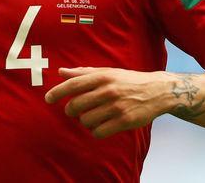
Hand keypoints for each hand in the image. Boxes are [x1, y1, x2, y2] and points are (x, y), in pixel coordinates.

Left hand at [44, 67, 173, 138]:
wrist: (157, 91)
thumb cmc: (128, 81)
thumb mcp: (107, 72)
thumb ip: (84, 73)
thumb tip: (61, 71)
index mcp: (102, 76)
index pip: (73, 84)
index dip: (57, 92)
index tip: (47, 99)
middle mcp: (108, 90)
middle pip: (76, 105)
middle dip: (71, 110)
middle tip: (76, 110)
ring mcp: (116, 106)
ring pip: (85, 121)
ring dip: (85, 121)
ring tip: (93, 116)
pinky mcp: (124, 121)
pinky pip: (98, 132)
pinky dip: (95, 131)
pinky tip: (101, 125)